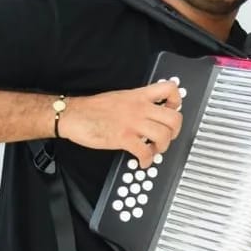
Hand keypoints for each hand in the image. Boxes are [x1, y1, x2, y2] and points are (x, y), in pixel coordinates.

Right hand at [57, 80, 182, 166]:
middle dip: (174, 132)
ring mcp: (132, 123)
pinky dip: (147, 160)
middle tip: (167, 137)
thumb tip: (151, 110)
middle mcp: (139, 108)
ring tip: (154, 150)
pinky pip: (145, 152)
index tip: (172, 111)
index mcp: (139, 96)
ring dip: (162, 147)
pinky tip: (142, 161)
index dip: (177, 102)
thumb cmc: (93, 108)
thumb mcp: (120, 97)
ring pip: (163, 135)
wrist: (73, 114)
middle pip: (173, 118)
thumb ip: (138, 101)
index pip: (170, 89)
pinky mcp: (123, 138)